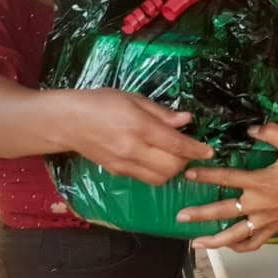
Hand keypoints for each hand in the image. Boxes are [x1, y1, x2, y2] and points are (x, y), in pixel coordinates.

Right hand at [65, 90, 214, 185]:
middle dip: (186, 161)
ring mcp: (125, 164)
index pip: (176, 144)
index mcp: (138, 126)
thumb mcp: (132, 98)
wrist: (68, 122)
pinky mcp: (118, 173)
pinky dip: (158, 173)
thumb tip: (186, 120)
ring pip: (161, 178)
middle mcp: (133, 149)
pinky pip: (147, 179)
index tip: (209, 151)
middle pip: (172, 166)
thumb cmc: (101, 103)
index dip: (196, 149)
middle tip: (188, 149)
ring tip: (174, 156)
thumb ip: (161, 112)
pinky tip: (158, 160)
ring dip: (173, 170)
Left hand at [178, 124, 277, 251]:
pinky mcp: (272, 230)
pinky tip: (228, 245)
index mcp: (260, 182)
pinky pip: (252, 243)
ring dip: (213, 240)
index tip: (188, 174)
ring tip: (196, 242)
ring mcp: (264, 221)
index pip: (226, 178)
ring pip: (234, 235)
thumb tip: (251, 129)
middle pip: (222, 211)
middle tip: (180, 216)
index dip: (205, 176)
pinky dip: (238, 246)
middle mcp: (258, 204)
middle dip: (199, 214)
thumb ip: (270, 133)